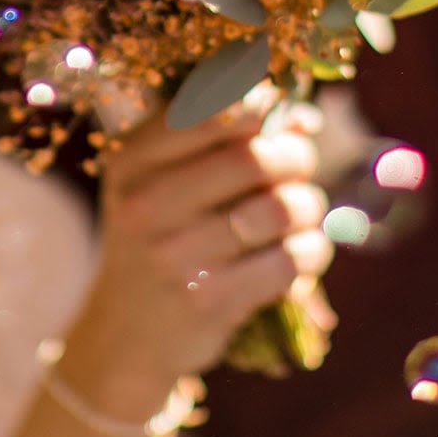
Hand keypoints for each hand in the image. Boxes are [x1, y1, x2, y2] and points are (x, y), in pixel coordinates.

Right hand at [55, 107, 330, 418]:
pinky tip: (301, 252)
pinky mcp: (211, 302)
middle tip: (298, 164)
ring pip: (281, 210)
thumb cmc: (158, 239)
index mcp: (131, 163)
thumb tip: (301, 119)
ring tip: (300, 211)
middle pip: (254, 158)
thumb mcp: (158, 182)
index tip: (271, 109)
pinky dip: (311, 251)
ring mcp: (177, 258)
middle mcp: (146, 206)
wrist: (126, 335)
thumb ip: (219, 140)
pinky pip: (292, 260)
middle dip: (295, 156)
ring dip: (308, 206)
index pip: (208, 110)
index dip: (257, 101)